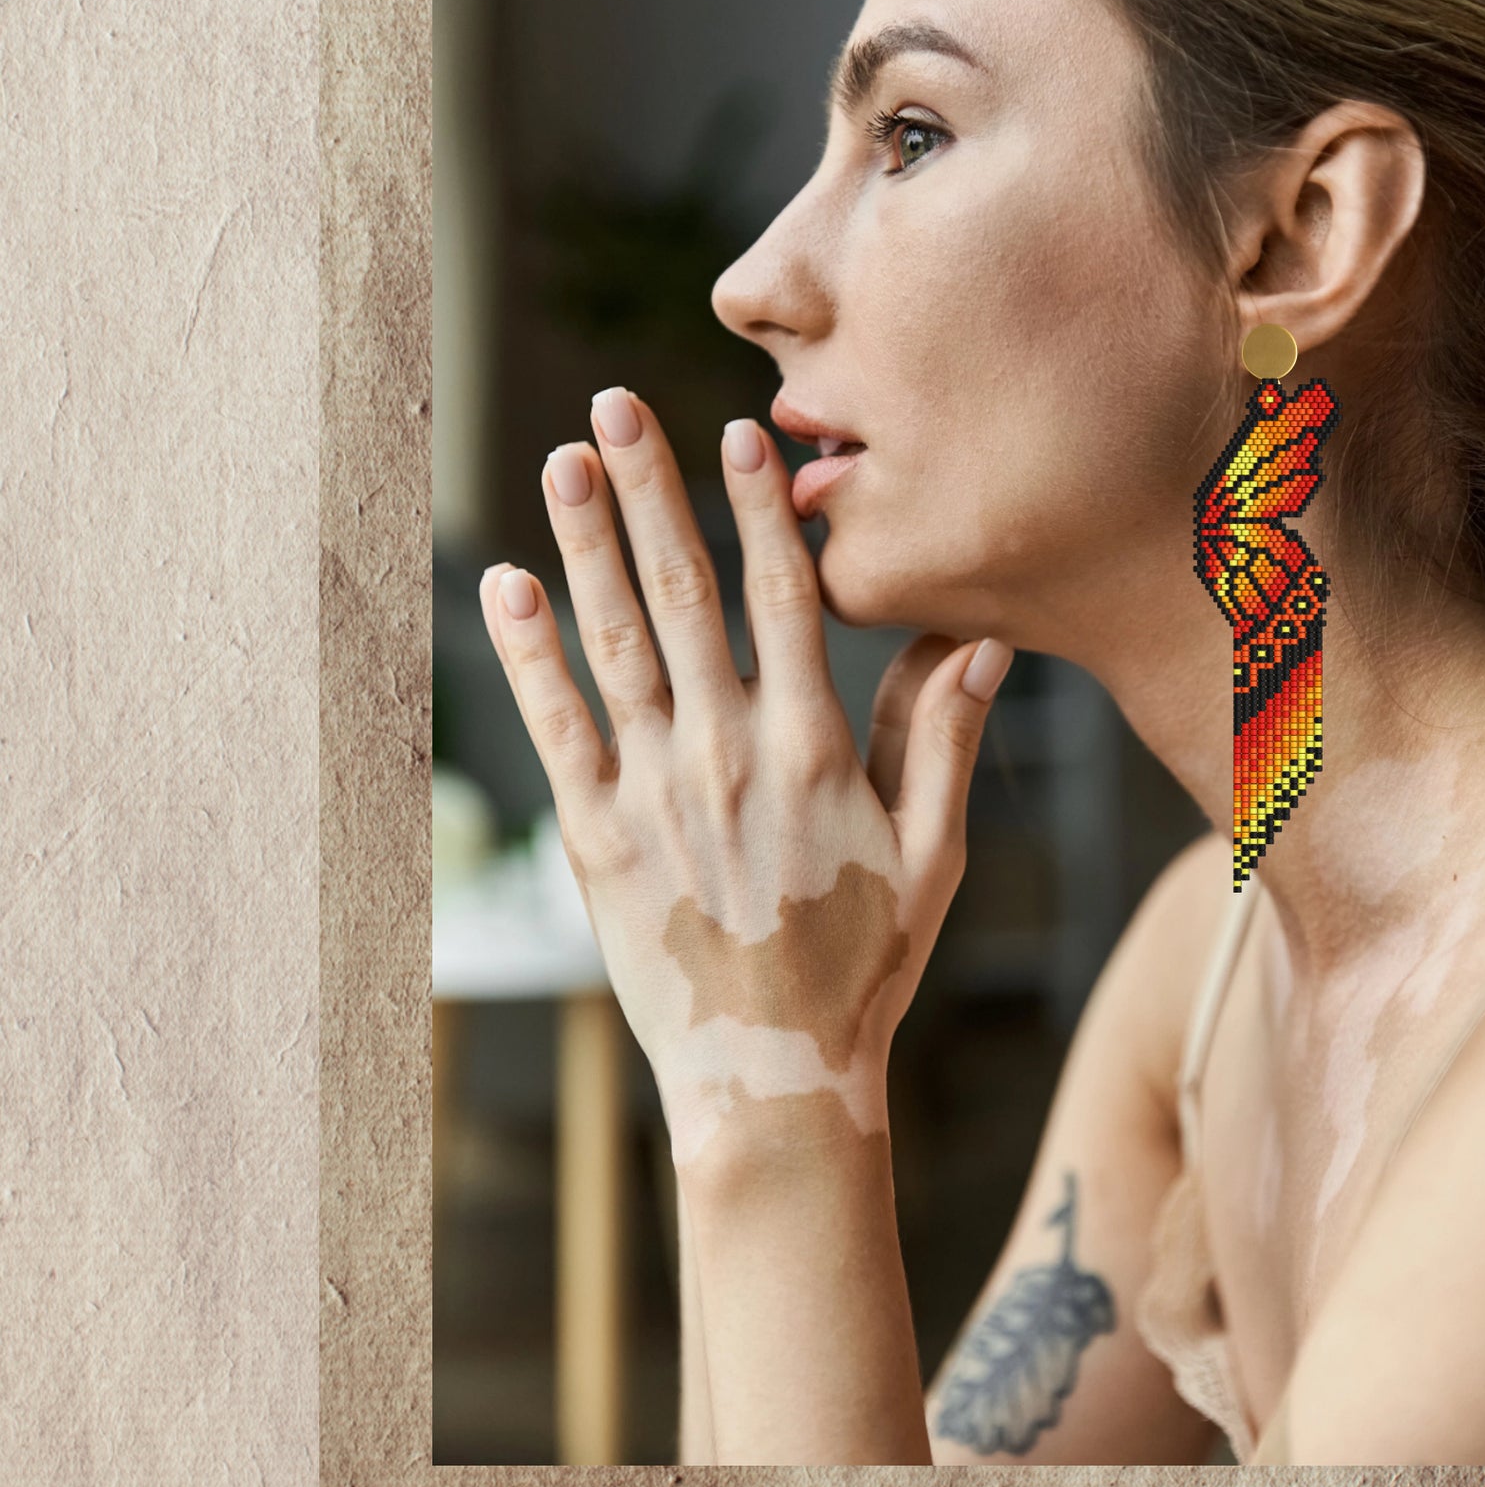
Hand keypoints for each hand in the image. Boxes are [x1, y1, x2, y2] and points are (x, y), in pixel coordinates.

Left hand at [479, 387, 1012, 1171]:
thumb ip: (948, 737)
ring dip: (583, 544)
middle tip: (617, 404)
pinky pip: (553, 727)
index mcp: (813, 749)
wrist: (774, 1082)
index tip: (738, 433)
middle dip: (650, 492)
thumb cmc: (866, 967)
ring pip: (613, 644)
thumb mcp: (933, 854)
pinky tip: (504, 582)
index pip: (783, 598)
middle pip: (683, 594)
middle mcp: (727, 755)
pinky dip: (527, 653)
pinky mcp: (595, 839)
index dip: (760, 508)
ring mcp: (652, 795)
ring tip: (561, 460)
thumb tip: (979, 632)